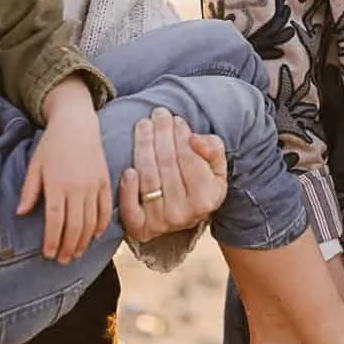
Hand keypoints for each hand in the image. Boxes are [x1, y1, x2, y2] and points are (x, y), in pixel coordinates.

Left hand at [17, 86, 110, 262]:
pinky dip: (101, 225)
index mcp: (56, 184)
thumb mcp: (35, 165)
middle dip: (69, 247)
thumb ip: (29, 191)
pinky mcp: (105, 181)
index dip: (52, 241)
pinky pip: (106, 209)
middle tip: (63, 260)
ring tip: (77, 252)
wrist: (77, 123)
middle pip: (74, 226)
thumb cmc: (52, 144)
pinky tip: (94, 236)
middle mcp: (77, 187)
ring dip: (84, 241)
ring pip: (90, 221)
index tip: (49, 254)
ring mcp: (93, 185)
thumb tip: (20, 213)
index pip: (55, 221)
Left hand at [118, 109, 225, 242]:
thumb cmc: (200, 183)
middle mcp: (183, 214)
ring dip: (143, 147)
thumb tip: (194, 139)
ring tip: (144, 125)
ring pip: (148, 179)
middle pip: (167, 165)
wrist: (184, 214)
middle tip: (158, 114)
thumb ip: (213, 150)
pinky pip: (129, 209)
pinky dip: (127, 189)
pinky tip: (128, 169)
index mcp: (206, 199)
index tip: (176, 119)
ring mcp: (160, 223)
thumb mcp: (215, 167)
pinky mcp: (140, 228)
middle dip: (161, 135)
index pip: (189, 160)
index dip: (181, 137)